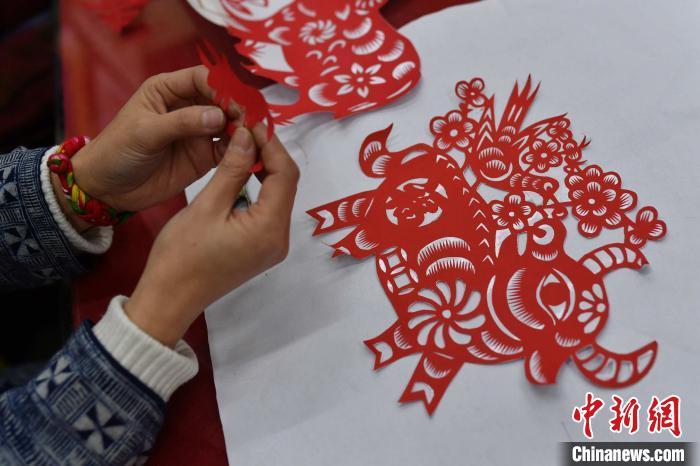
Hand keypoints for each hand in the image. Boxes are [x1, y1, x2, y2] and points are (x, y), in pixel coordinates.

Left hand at [66, 66, 239, 212]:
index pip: (203, 79)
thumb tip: (218, 115)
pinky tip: (247, 154)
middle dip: (239, 109)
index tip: (237, 102)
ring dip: (243, 130)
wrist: (107, 189)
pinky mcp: (204, 156)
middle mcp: (187, 107)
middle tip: (253, 122)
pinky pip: (228, 150)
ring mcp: (198, 133)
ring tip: (254, 138)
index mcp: (168, 90)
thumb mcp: (145, 133)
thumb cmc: (116, 152)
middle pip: (223, 101)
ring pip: (230, 125)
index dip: (223, 87)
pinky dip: (240, 151)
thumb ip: (181, 123)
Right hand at [124, 126, 298, 345]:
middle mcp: (280, 238)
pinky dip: (258, 189)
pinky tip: (241, 172)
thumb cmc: (181, 255)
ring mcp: (273, 246)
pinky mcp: (262, 248)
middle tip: (246, 128)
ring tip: (241, 144)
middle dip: (269, 154)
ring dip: (263, 169)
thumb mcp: (206, 206)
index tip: (252, 121)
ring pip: (278, 196)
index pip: (285, 174)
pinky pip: (268, 210)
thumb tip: (249, 134)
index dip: (271, 144)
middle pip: (286, 184)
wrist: (168, 299)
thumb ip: (233, 168)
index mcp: (270, 228)